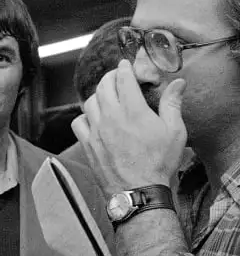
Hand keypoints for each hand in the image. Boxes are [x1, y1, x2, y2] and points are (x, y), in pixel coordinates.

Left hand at [71, 61, 186, 195]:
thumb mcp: (175, 132)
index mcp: (133, 111)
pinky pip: (78, 122)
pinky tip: (94, 119)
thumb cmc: (159, 163)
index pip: (123, 79)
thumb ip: (172, 104)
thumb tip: (178, 83)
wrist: (138, 191)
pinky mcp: (87, 144)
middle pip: (103, 86)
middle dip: (110, 77)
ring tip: (107, 97)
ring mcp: (96, 131)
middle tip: (117, 77)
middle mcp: (110, 117)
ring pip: (89, 102)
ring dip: (98, 95)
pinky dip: (84, 116)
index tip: (126, 64)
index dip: (124, 68)